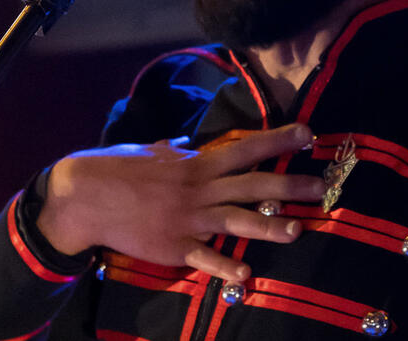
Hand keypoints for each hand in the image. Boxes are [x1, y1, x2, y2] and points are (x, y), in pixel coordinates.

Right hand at [37, 123, 323, 281]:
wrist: (86, 196)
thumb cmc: (119, 167)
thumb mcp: (156, 151)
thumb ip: (181, 152)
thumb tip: (192, 147)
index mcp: (196, 162)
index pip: (246, 148)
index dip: (278, 141)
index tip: (307, 134)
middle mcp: (198, 188)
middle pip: (252, 186)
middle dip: (289, 187)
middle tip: (322, 187)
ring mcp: (188, 219)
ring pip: (236, 221)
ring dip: (269, 226)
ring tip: (298, 230)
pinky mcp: (174, 247)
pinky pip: (205, 257)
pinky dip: (225, 266)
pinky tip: (247, 273)